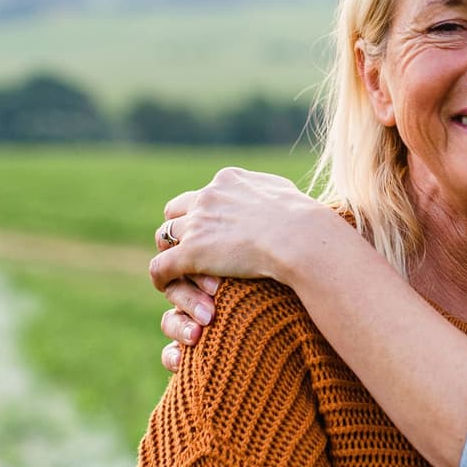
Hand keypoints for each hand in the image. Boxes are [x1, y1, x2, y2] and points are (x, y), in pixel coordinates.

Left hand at [150, 168, 348, 369]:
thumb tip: (278, 197)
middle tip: (186, 248)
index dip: (202, 213)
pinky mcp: (191, 252)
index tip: (210, 230)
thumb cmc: (305, 222)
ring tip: (175, 270)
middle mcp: (208, 196)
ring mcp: (198, 223)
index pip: (202, 194)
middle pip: (176, 210)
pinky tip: (165, 286)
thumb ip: (272, 193)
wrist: (301, 238)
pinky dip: (161, 276)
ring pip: (165, 235)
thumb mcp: (287, 195)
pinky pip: (161, 265)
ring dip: (169, 251)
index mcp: (228, 180)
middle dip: (179, 228)